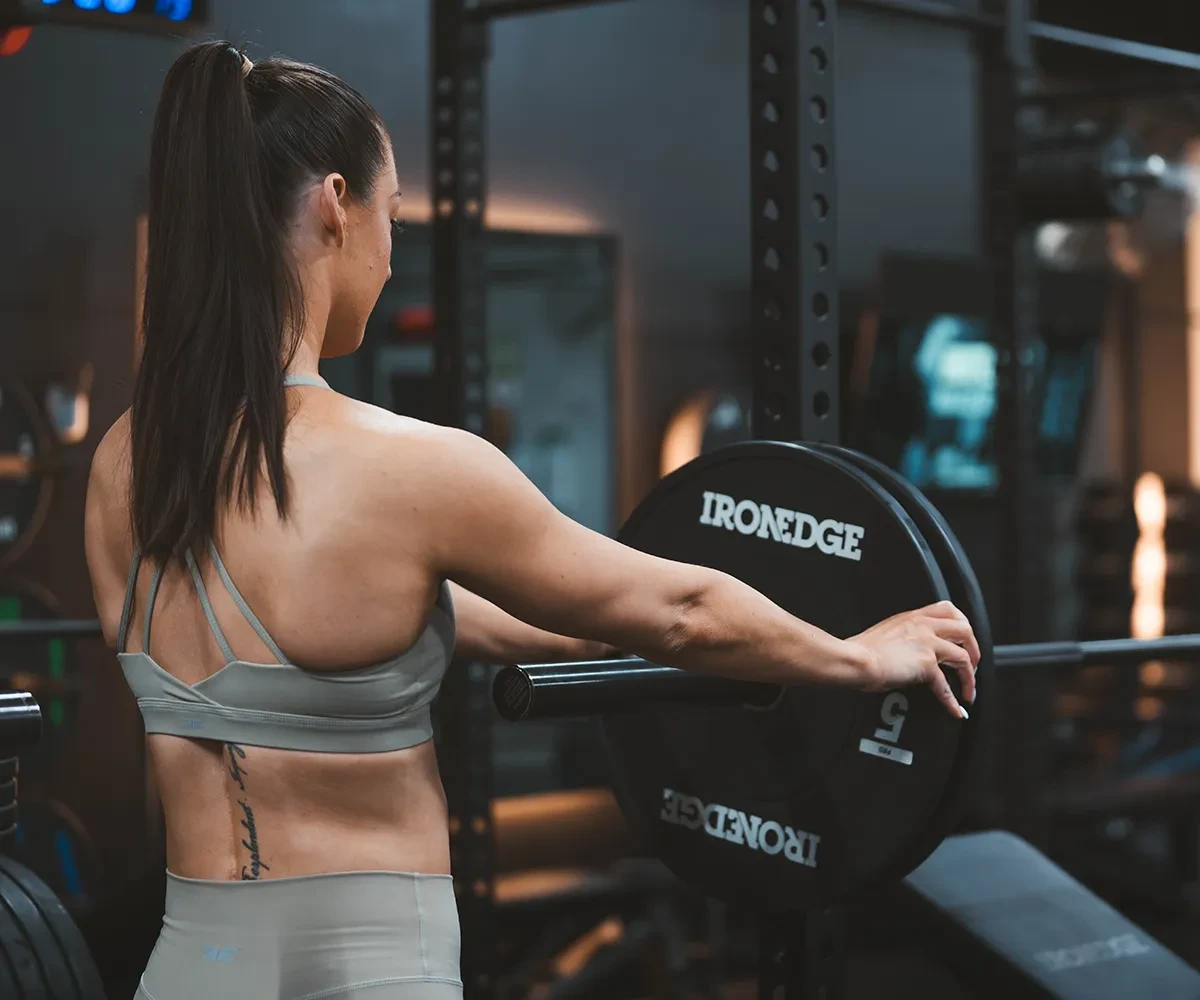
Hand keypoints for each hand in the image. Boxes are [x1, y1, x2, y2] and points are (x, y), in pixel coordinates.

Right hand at [846, 601, 979, 719]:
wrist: (855, 659)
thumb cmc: (861, 650)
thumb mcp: (886, 632)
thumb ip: (903, 637)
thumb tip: (910, 653)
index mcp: (912, 617)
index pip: (948, 609)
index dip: (962, 623)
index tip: (963, 638)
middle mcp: (923, 626)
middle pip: (965, 629)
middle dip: (974, 649)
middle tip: (972, 664)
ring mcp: (927, 643)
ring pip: (964, 656)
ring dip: (969, 677)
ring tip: (967, 691)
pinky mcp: (926, 664)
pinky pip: (946, 686)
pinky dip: (953, 701)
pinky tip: (956, 710)